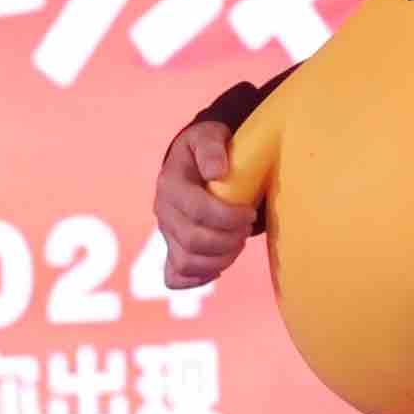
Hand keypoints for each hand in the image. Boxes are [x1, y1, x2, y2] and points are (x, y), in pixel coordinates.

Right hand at [154, 119, 257, 289]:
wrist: (196, 161)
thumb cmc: (208, 149)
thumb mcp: (210, 134)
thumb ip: (212, 147)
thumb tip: (217, 171)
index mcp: (170, 184)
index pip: (196, 210)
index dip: (228, 216)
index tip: (250, 213)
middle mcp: (163, 212)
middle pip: (193, 240)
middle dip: (227, 239)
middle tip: (246, 229)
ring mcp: (166, 234)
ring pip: (187, 262)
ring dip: (220, 259)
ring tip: (238, 243)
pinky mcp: (171, 249)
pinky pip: (175, 277)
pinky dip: (197, 279)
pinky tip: (218, 267)